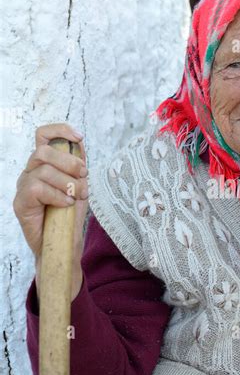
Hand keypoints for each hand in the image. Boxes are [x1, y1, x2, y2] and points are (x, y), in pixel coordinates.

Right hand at [13, 123, 88, 301]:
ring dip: (67, 183)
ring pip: (44, 170)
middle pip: (44, 150)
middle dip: (70, 162)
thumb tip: (79, 144)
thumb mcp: (79, 185)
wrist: (62, 244)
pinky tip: (66, 204)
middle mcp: (30, 172)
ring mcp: (23, 186)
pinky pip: (38, 188)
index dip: (60, 130)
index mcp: (44, 164)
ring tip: (77, 196)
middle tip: (84, 177)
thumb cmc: (69, 216)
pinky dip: (57, 195)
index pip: (43, 135)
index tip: (79, 137)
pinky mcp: (20, 202)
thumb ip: (77, 166)